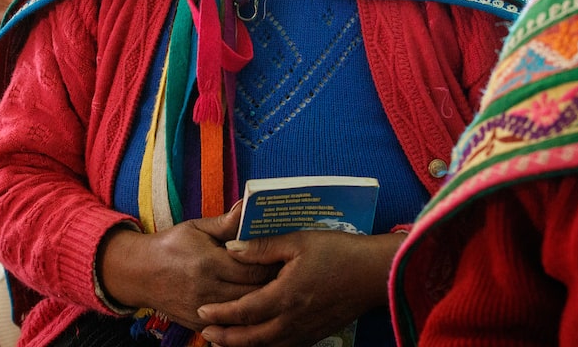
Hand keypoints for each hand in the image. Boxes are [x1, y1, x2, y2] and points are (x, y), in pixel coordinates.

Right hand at [97, 205, 275, 331]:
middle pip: (254, 293)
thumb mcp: (196, 228)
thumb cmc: (171, 246)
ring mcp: (203, 311)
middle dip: (273, 286)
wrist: (140, 273)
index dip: (272, 264)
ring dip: (262, 303)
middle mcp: (207, 290)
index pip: (253, 268)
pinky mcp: (199, 325)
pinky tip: (257, 308)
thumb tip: (249, 206)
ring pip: (245, 313)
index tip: (285, 258)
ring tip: (277, 291)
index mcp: (209, 263)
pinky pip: (231, 327)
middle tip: (288, 276)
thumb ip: (226, 223)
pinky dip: (245, 319)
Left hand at [197, 229, 405, 346]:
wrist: (375, 274)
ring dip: (243, 346)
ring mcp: (306, 331)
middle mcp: (294, 320)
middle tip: (205, 333)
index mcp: (286, 296)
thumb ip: (262, 247)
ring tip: (223, 342)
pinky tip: (257, 341)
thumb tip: (230, 249)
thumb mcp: (298, 241)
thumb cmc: (338, 252)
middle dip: (226, 338)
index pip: (244, 311)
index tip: (201, 312)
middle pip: (252, 338)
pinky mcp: (316, 334)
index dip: (221, 314)